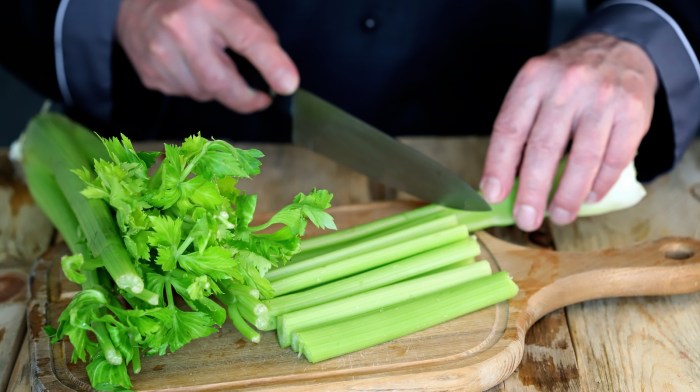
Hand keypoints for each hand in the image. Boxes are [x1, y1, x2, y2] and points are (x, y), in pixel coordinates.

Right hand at [116, 0, 298, 112]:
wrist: (137, 0)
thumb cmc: (196, 1)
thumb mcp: (232, 3)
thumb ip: (257, 34)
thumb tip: (279, 75)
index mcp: (211, 6)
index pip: (248, 39)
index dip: (271, 65)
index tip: (287, 86)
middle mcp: (181, 29)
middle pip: (222, 83)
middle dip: (247, 99)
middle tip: (261, 98)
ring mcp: (159, 53)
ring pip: (203, 94)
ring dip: (217, 89)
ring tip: (211, 63)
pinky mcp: (149, 73)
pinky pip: (184, 94)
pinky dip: (194, 87)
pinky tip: (187, 65)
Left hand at [480, 33, 656, 230]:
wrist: (618, 47)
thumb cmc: (565, 80)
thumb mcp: (536, 87)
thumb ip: (520, 127)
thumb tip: (501, 184)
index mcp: (533, 80)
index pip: (510, 129)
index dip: (499, 166)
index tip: (493, 196)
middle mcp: (567, 85)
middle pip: (544, 147)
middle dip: (533, 191)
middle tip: (527, 220)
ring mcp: (603, 97)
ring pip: (583, 158)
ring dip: (569, 195)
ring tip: (559, 216)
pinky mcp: (634, 111)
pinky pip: (615, 158)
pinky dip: (600, 184)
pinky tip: (589, 198)